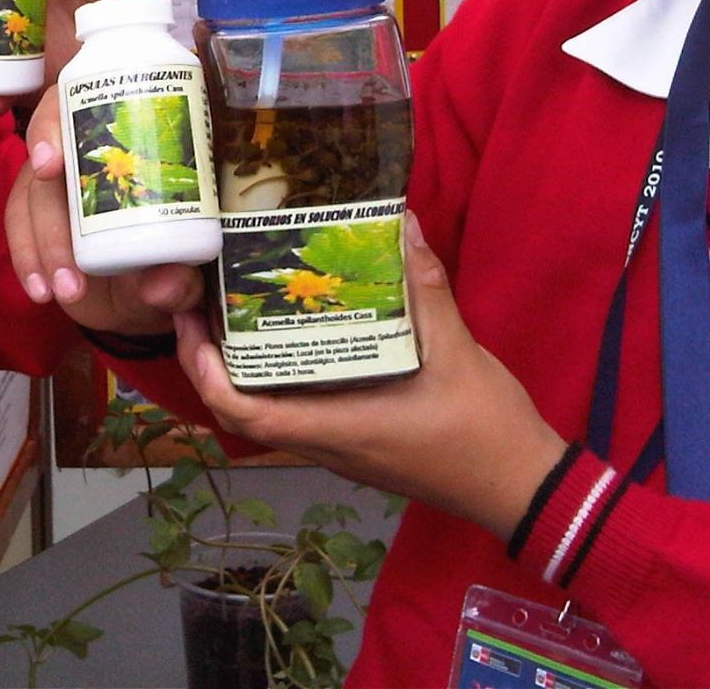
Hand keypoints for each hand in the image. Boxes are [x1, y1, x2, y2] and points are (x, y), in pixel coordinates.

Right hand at [6, 73, 202, 336]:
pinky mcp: (39, 209)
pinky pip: (19, 224)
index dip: (55, 126)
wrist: (150, 291)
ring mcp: (60, 178)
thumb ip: (180, 283)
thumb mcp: (185, 278)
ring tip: (63, 291)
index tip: (49, 165)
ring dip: (39, 246)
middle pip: (50, 156)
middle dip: (52, 215)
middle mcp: (89, 148)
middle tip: (72, 270)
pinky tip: (39, 290)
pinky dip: (26, 259)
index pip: (81, 105)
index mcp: (131, 137)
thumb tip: (165, 284)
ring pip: (28, 194)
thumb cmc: (174, 265)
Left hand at [172, 214, 567, 541]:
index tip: (189, 325)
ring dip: (245, 366)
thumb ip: (425, 288)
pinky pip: (302, 408)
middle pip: (244, 408)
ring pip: (272, 409)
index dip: (204, 372)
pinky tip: (295, 331)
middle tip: (205, 299)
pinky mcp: (358, 439)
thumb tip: (402, 224)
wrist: (521, 485)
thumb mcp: (457, 351)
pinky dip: (283, 374)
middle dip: (213, 359)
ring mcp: (341, 445)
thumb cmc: (484, 429)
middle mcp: (327, 442)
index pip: (243, 412)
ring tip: (239, 305)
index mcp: (336, 427)